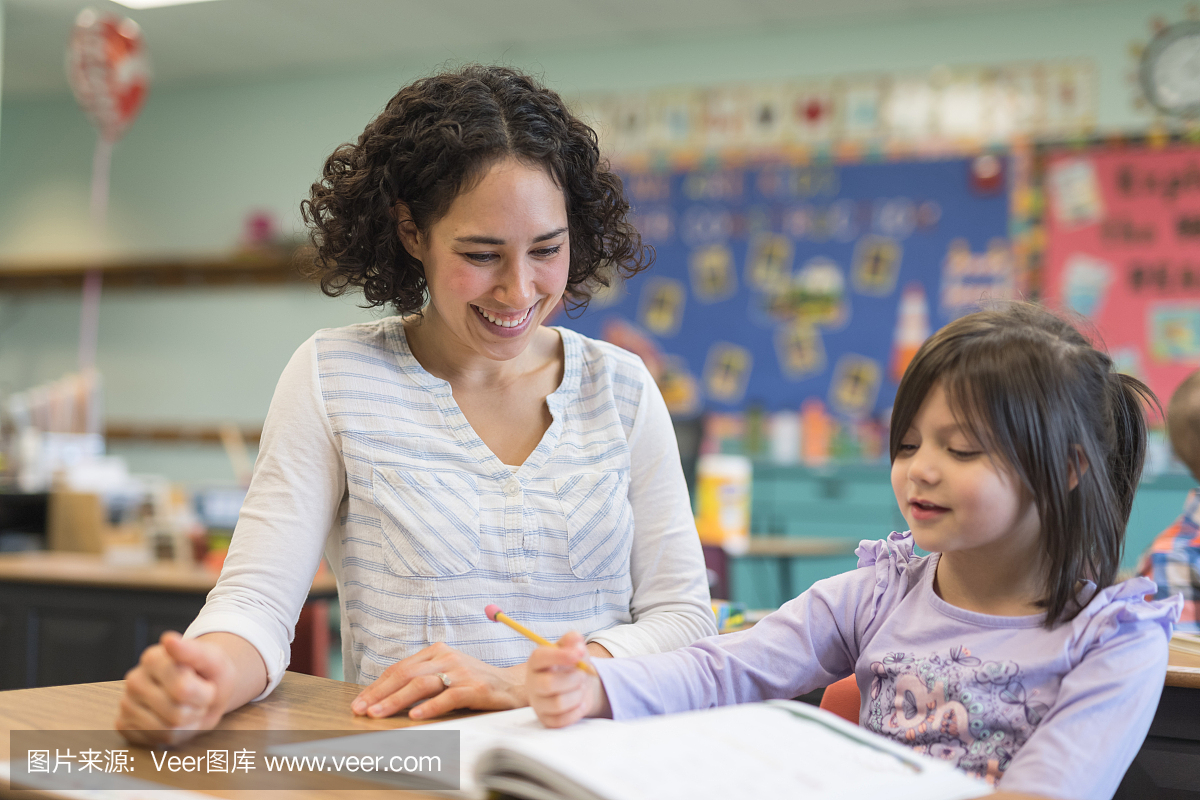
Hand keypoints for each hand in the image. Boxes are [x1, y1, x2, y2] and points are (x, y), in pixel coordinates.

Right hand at [115, 632, 237, 745]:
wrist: (204, 687)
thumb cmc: (209, 673)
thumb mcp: (213, 660)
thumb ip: (193, 651)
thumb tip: (168, 639)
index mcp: (153, 658)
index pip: (183, 690)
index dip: (205, 694)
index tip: (206, 684)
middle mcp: (134, 679)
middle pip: (176, 715)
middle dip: (197, 711)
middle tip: (198, 698)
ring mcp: (126, 702)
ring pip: (166, 732)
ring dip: (187, 725)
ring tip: (188, 707)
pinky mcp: (123, 724)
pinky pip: (153, 741)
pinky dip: (171, 736)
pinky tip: (173, 720)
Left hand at [351, 642, 525, 720]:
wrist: (514, 685)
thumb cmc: (476, 682)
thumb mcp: (447, 674)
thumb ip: (423, 679)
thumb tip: (387, 697)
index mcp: (437, 651)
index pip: (400, 668)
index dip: (377, 685)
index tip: (360, 701)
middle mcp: (447, 658)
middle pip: (406, 674)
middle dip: (380, 693)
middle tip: (362, 709)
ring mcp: (461, 672)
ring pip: (422, 684)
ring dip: (396, 700)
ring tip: (379, 713)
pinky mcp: (475, 688)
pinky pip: (448, 697)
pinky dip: (429, 707)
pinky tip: (415, 716)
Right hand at [526, 631, 610, 727]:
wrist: (579, 686)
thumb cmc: (572, 665)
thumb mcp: (574, 648)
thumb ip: (573, 640)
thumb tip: (576, 642)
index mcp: (536, 661)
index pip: (540, 657)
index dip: (560, 656)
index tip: (579, 654)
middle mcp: (532, 682)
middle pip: (548, 684)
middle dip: (573, 679)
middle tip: (582, 675)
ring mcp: (537, 703)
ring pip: (557, 704)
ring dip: (577, 695)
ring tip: (581, 689)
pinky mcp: (546, 720)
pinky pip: (561, 720)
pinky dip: (577, 711)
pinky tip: (580, 703)